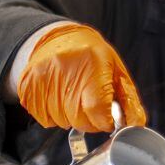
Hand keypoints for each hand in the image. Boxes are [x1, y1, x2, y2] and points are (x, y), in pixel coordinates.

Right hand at [17, 23, 145, 132]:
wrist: (56, 39)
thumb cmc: (91, 56)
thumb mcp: (116, 71)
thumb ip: (129, 100)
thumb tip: (136, 125)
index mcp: (92, 64)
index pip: (97, 109)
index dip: (105, 120)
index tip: (107, 119)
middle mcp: (64, 70)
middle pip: (80, 119)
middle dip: (90, 120)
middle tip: (91, 104)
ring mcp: (43, 79)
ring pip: (62, 122)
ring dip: (72, 117)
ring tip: (74, 95)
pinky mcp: (28, 89)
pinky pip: (45, 120)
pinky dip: (55, 115)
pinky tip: (59, 97)